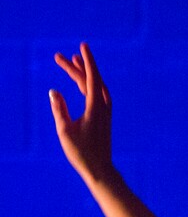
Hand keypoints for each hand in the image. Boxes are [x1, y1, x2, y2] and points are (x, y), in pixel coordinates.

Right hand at [49, 42, 112, 182]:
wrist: (100, 171)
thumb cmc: (82, 153)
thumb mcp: (65, 131)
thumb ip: (59, 109)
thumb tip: (53, 92)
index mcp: (96, 108)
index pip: (92, 78)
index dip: (87, 61)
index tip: (82, 46)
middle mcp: (103, 108)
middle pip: (91, 81)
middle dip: (76, 67)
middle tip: (59, 57)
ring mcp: (105, 114)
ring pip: (96, 87)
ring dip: (85, 74)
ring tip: (74, 62)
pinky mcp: (104, 119)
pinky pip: (98, 95)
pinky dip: (91, 85)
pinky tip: (84, 83)